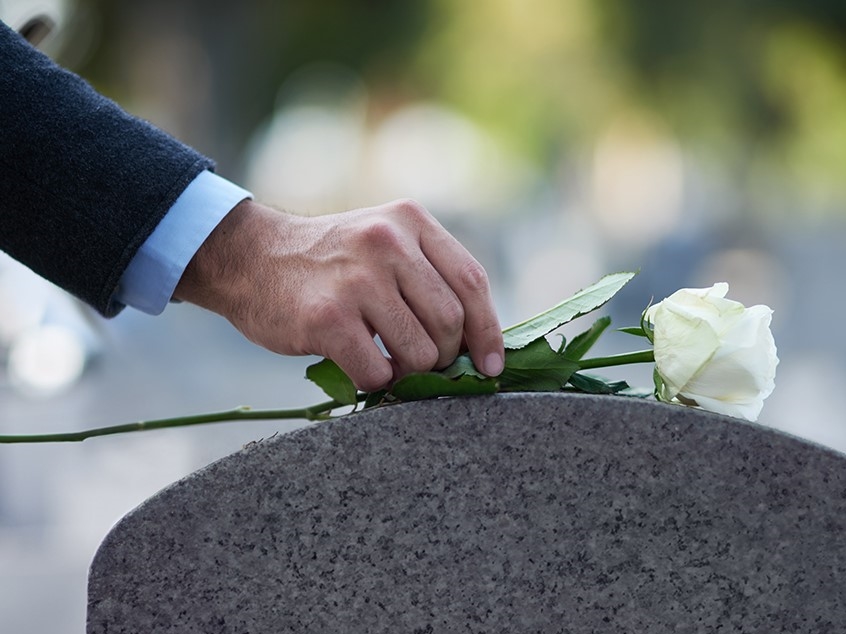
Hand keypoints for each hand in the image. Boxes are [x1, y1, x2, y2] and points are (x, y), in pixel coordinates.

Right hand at [174, 198, 503, 390]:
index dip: (488, 331)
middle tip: (422, 363)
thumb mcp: (382, 241)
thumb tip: (478, 341)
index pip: (472, 281)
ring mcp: (357, 279)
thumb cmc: (328, 262)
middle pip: (450, 322)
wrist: (250, 258)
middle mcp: (387, 242)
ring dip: (410, 373)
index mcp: (410, 221)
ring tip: (389, 363)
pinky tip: (363, 368)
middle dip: (445, 356)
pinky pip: (377, 372)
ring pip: (420, 352)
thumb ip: (427, 275)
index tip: (491, 364)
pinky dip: (377, 383)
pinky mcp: (328, 318)